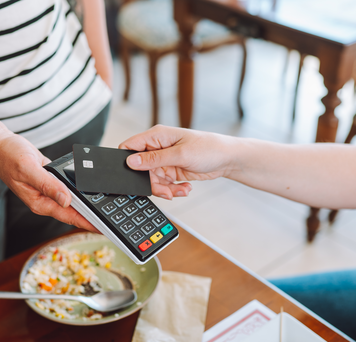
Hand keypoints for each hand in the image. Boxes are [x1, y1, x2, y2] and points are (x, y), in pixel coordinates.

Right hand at [0, 133, 98, 232]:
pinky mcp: (51, 183)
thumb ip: (48, 185)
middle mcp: (46, 201)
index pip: (69, 217)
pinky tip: (92, 191)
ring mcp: (49, 193)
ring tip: (108, 208)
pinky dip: (80, 190)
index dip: (88, 223)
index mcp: (40, 203)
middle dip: (93, 217)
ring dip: (88, 204)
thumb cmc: (9, 157)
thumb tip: (66, 200)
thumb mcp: (28, 169)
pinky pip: (69, 189)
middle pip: (74, 213)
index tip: (104, 229)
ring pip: (73, 202)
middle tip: (113, 220)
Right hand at [119, 125, 233, 198]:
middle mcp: (158, 148)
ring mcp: (165, 161)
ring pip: (152, 180)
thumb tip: (131, 161)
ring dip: (164, 189)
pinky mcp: (172, 172)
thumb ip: (154, 159)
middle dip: (152, 182)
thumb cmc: (209, 148)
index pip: (130, 146)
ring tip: (178, 191)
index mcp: (156, 136)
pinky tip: (184, 188)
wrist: (227, 159)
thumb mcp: (180, 154)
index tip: (134, 175)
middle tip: (164, 190)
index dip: (128, 161)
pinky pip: (164, 185)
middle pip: (140, 169)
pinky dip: (172, 190)